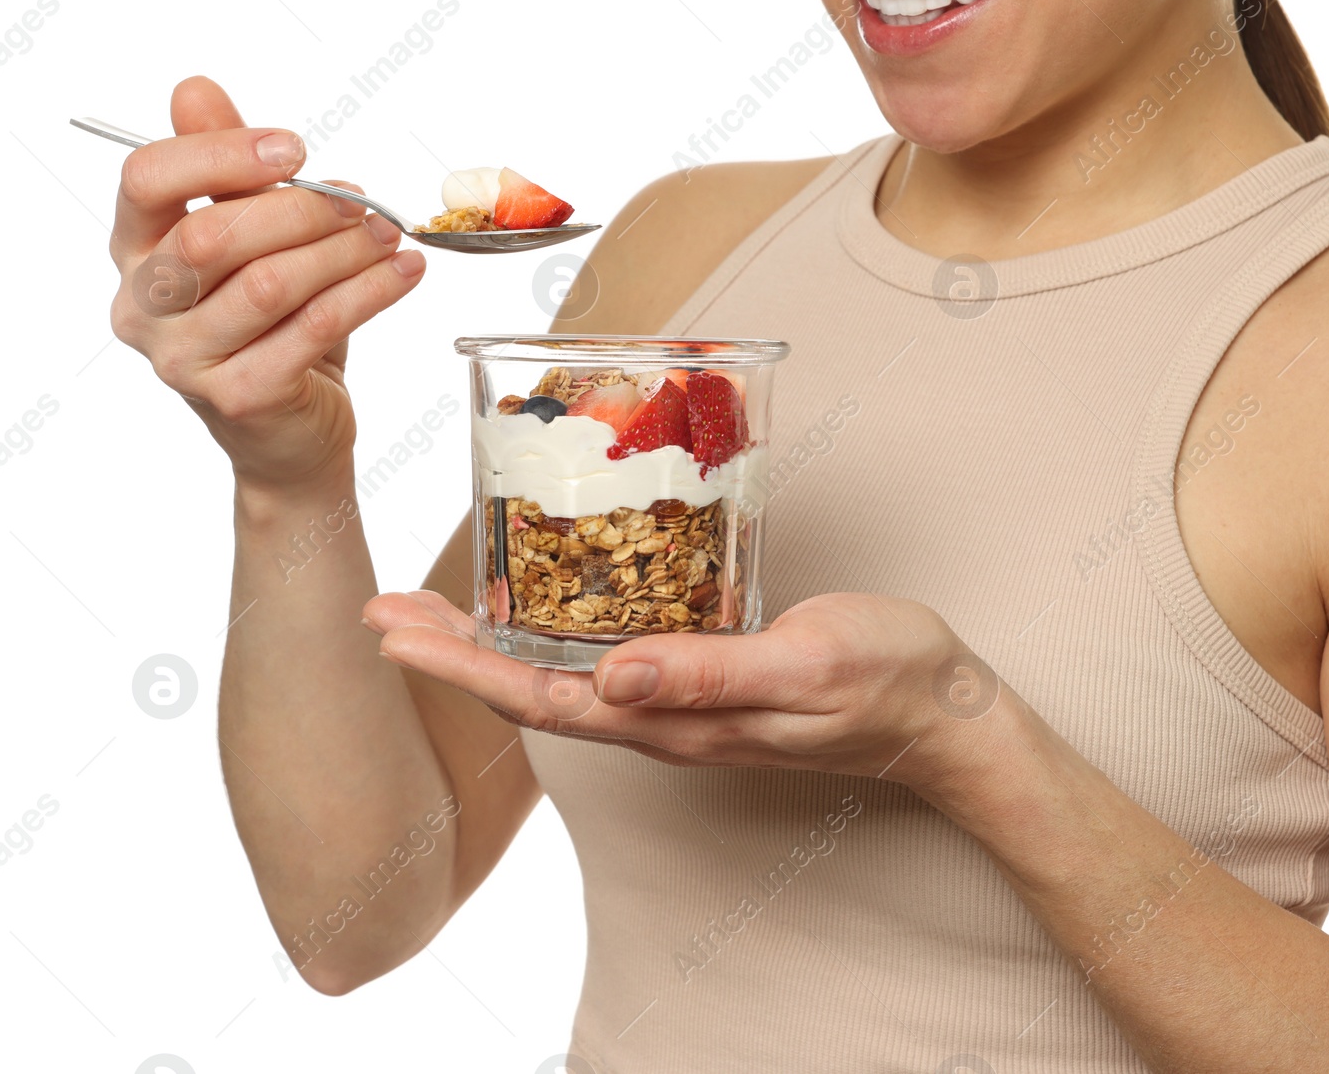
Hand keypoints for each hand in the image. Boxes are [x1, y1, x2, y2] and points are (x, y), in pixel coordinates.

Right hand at [108, 76, 427, 490]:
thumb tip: (194, 88)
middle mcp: (143, 307)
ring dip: (344, 251)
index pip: (146, 181)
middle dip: (301, 210)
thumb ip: (226, 168)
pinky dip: (370, 292)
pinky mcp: (240, 396)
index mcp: (133, 251)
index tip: (294, 148)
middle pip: (213, 236)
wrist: (290, 431)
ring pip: (269, 284)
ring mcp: (184, 360)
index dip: (221, 153)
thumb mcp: (251, 238)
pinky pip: (313, 328)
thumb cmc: (271, 325)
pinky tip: (404, 273)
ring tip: (391, 235)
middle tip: (363, 203)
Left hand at [362, 589, 1012, 789]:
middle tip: (385, 610)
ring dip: (495, 647)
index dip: (461, 666)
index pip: (543, 697)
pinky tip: (550, 609)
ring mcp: (686, 704)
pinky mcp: (708, 680)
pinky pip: (610, 662)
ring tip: (440, 610)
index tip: (393, 631)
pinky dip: (557, 635)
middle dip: (454, 655)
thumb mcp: (805, 662)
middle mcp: (666, 718)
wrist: (944, 715)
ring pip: (566, 677)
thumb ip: (711, 672)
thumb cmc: (886, 680)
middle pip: (535, 690)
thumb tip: (610, 674)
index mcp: (678, 718)